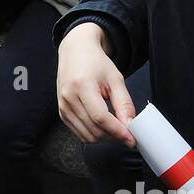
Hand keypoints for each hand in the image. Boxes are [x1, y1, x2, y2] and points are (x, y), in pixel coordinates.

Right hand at [56, 23, 135, 145]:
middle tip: (127, 131)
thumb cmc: (95, 63)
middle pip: (94, 129)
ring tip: (115, 126)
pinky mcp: (62, 113)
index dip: (117, 131)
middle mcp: (68, 98)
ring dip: (104, 137)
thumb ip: (124, 103)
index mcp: (82, 86)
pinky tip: (102, 125)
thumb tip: (130, 126)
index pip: (100, 117)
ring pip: (87, 136)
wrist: (76, 53)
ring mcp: (63, 107)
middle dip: (113, 135)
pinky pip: (80, 133)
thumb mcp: (115, 79)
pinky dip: (94, 134)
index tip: (131, 139)